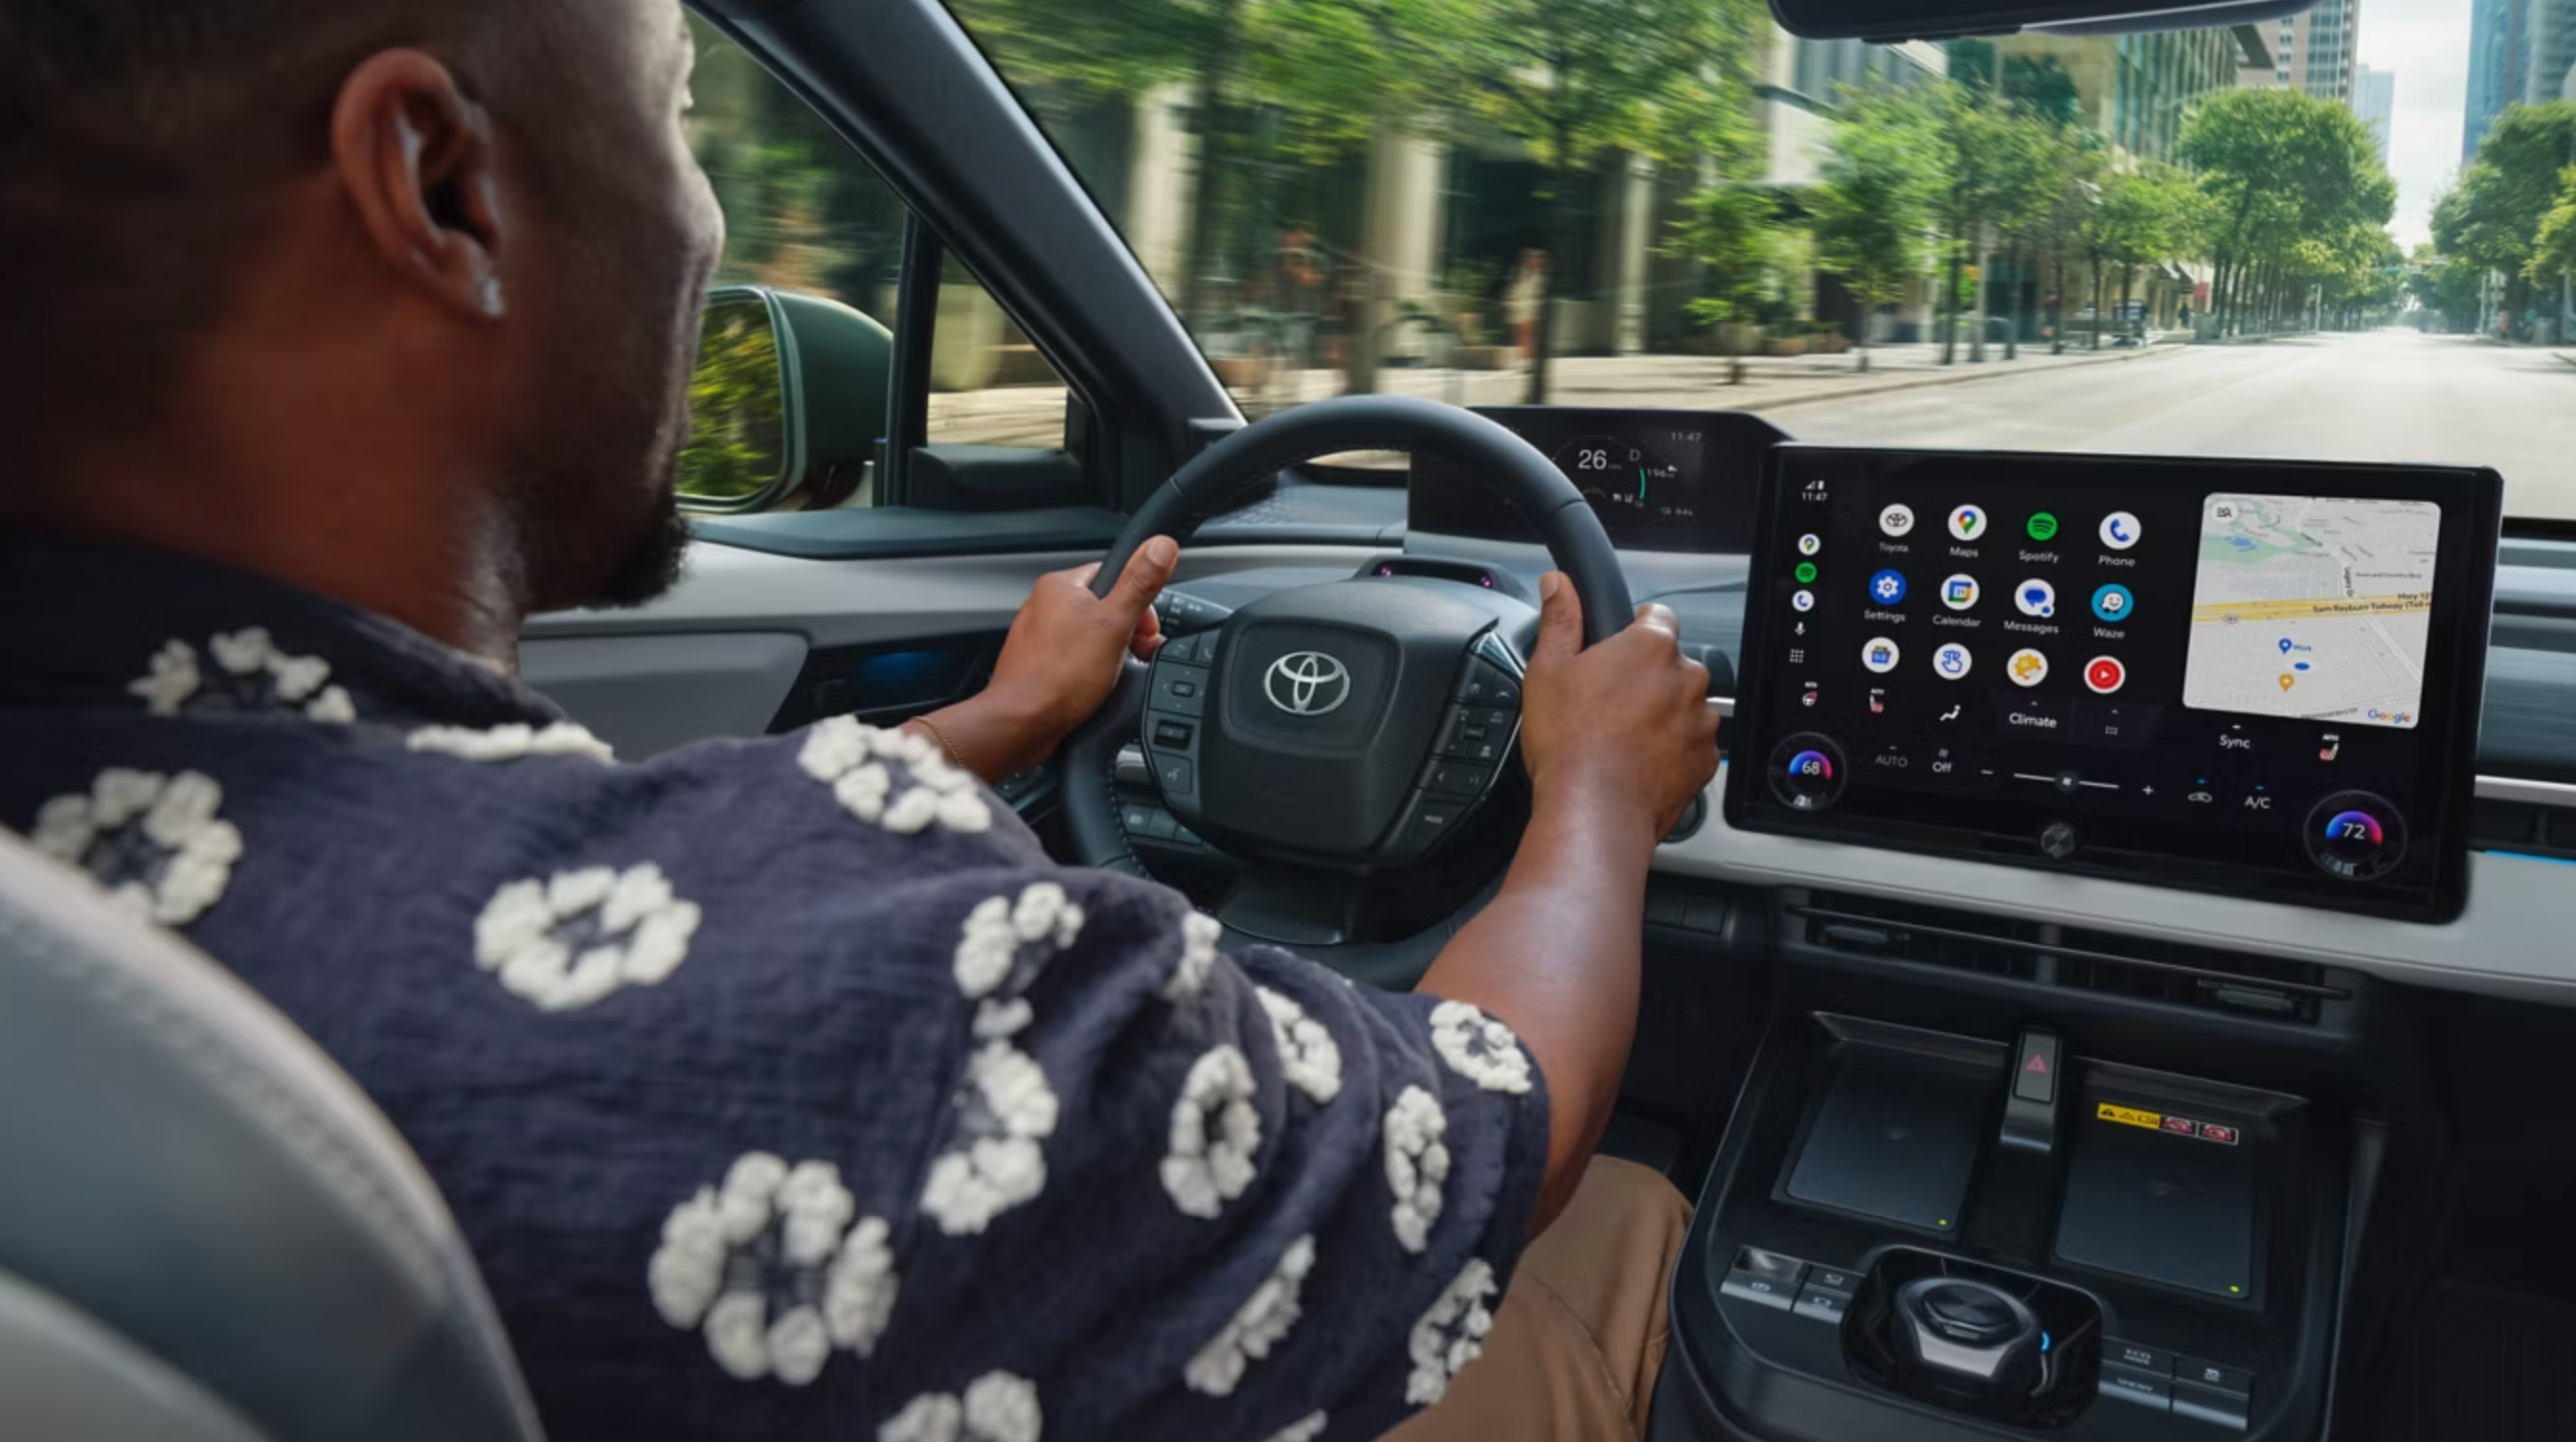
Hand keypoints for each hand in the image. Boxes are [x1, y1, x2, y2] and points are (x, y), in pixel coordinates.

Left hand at [906, 539, 1177, 780]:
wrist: (1021, 724)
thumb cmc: (1057, 677)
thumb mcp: (1114, 625)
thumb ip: (1139, 584)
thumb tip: (1161, 546)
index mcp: (1060, 585)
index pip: (1114, 576)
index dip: (1138, 603)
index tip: (1145, 630)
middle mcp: (1045, 606)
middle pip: (1105, 608)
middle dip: (1126, 633)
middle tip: (1133, 656)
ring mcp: (1040, 637)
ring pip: (1091, 636)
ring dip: (1111, 654)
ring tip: (1111, 675)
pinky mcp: (1040, 664)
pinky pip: (1076, 659)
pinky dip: (1091, 672)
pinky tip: (1093, 688)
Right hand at [1517, 571, 1718, 847]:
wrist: (1594, 811)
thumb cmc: (1570, 744)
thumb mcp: (1548, 670)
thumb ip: (1560, 619)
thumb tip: (1559, 585)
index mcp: (1650, 647)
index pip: (1658, 616)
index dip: (1634, 630)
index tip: (1616, 650)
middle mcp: (1687, 678)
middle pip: (1670, 664)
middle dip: (1645, 678)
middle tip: (1606, 703)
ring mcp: (1700, 721)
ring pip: (1682, 705)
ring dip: (1660, 714)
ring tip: (1620, 738)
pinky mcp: (1705, 760)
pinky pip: (1689, 745)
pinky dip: (1670, 751)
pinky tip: (1636, 762)